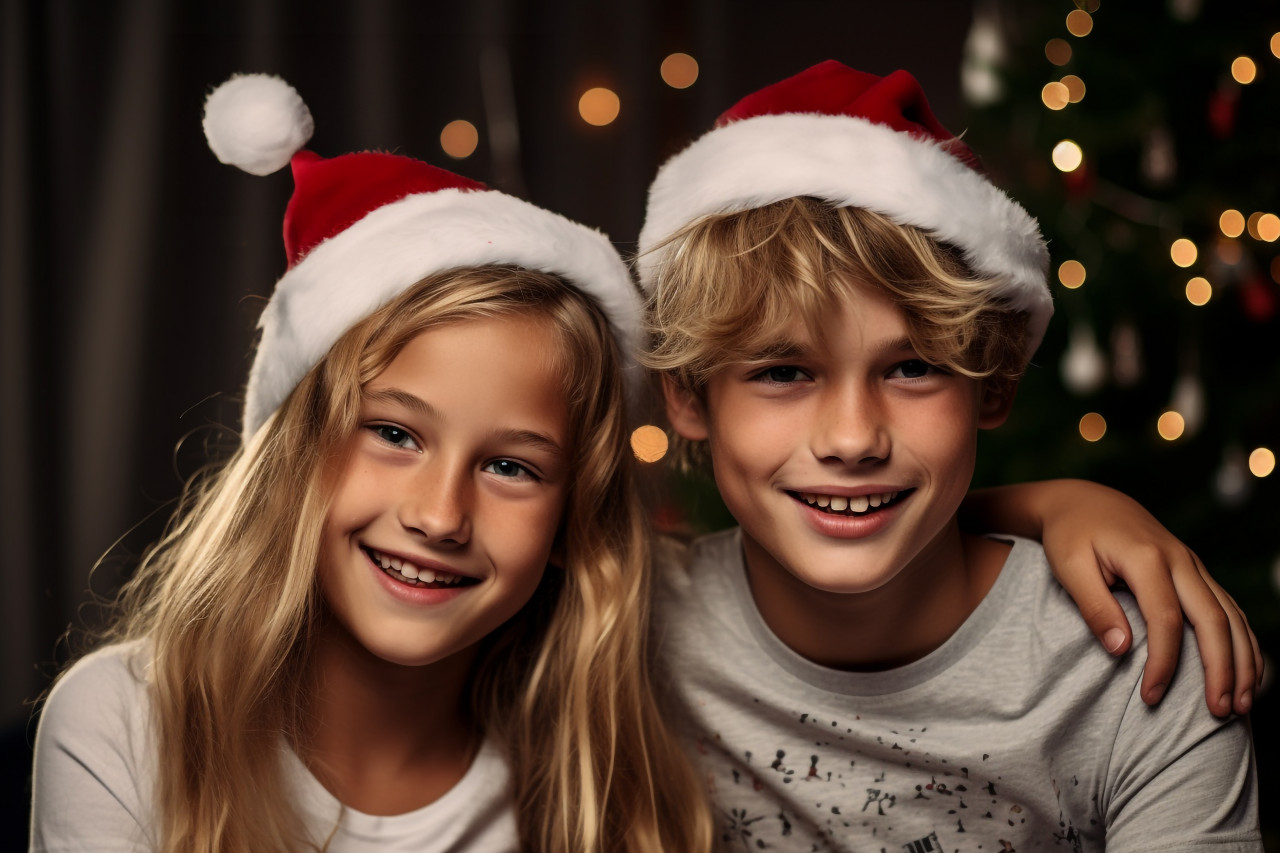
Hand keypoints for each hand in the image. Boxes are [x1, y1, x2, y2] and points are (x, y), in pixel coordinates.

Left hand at [961, 479, 1261, 716]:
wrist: (1086, 501)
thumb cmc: (1070, 535)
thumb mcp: (1068, 566)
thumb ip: (1094, 606)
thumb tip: (1121, 650)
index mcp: (1147, 558)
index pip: (1165, 620)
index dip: (1163, 663)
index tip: (1151, 698)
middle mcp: (1180, 560)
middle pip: (1214, 620)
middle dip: (1221, 670)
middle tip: (1219, 714)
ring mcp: (1193, 565)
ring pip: (1232, 616)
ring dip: (1243, 662)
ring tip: (1241, 707)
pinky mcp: (1196, 572)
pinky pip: (1231, 609)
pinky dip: (1244, 643)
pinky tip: (1246, 674)